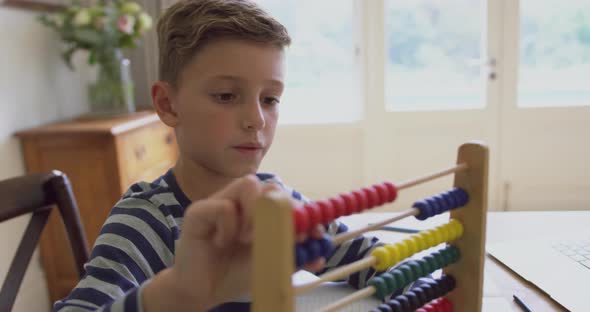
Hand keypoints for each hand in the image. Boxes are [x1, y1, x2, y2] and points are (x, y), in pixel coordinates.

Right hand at [143, 175, 325, 311]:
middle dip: (284, 210)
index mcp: (260, 212)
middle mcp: (242, 202)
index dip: (303, 212)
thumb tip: (321, 252)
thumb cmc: (234, 275)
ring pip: (248, 185)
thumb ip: (293, 256)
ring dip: (255, 213)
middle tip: (282, 235)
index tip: (314, 232)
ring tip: (247, 239)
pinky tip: (221, 243)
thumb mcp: (271, 266)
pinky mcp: (198, 211)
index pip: (287, 198)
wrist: (202, 292)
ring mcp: (220, 202)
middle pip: (271, 186)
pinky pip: (222, 206)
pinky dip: (228, 226)